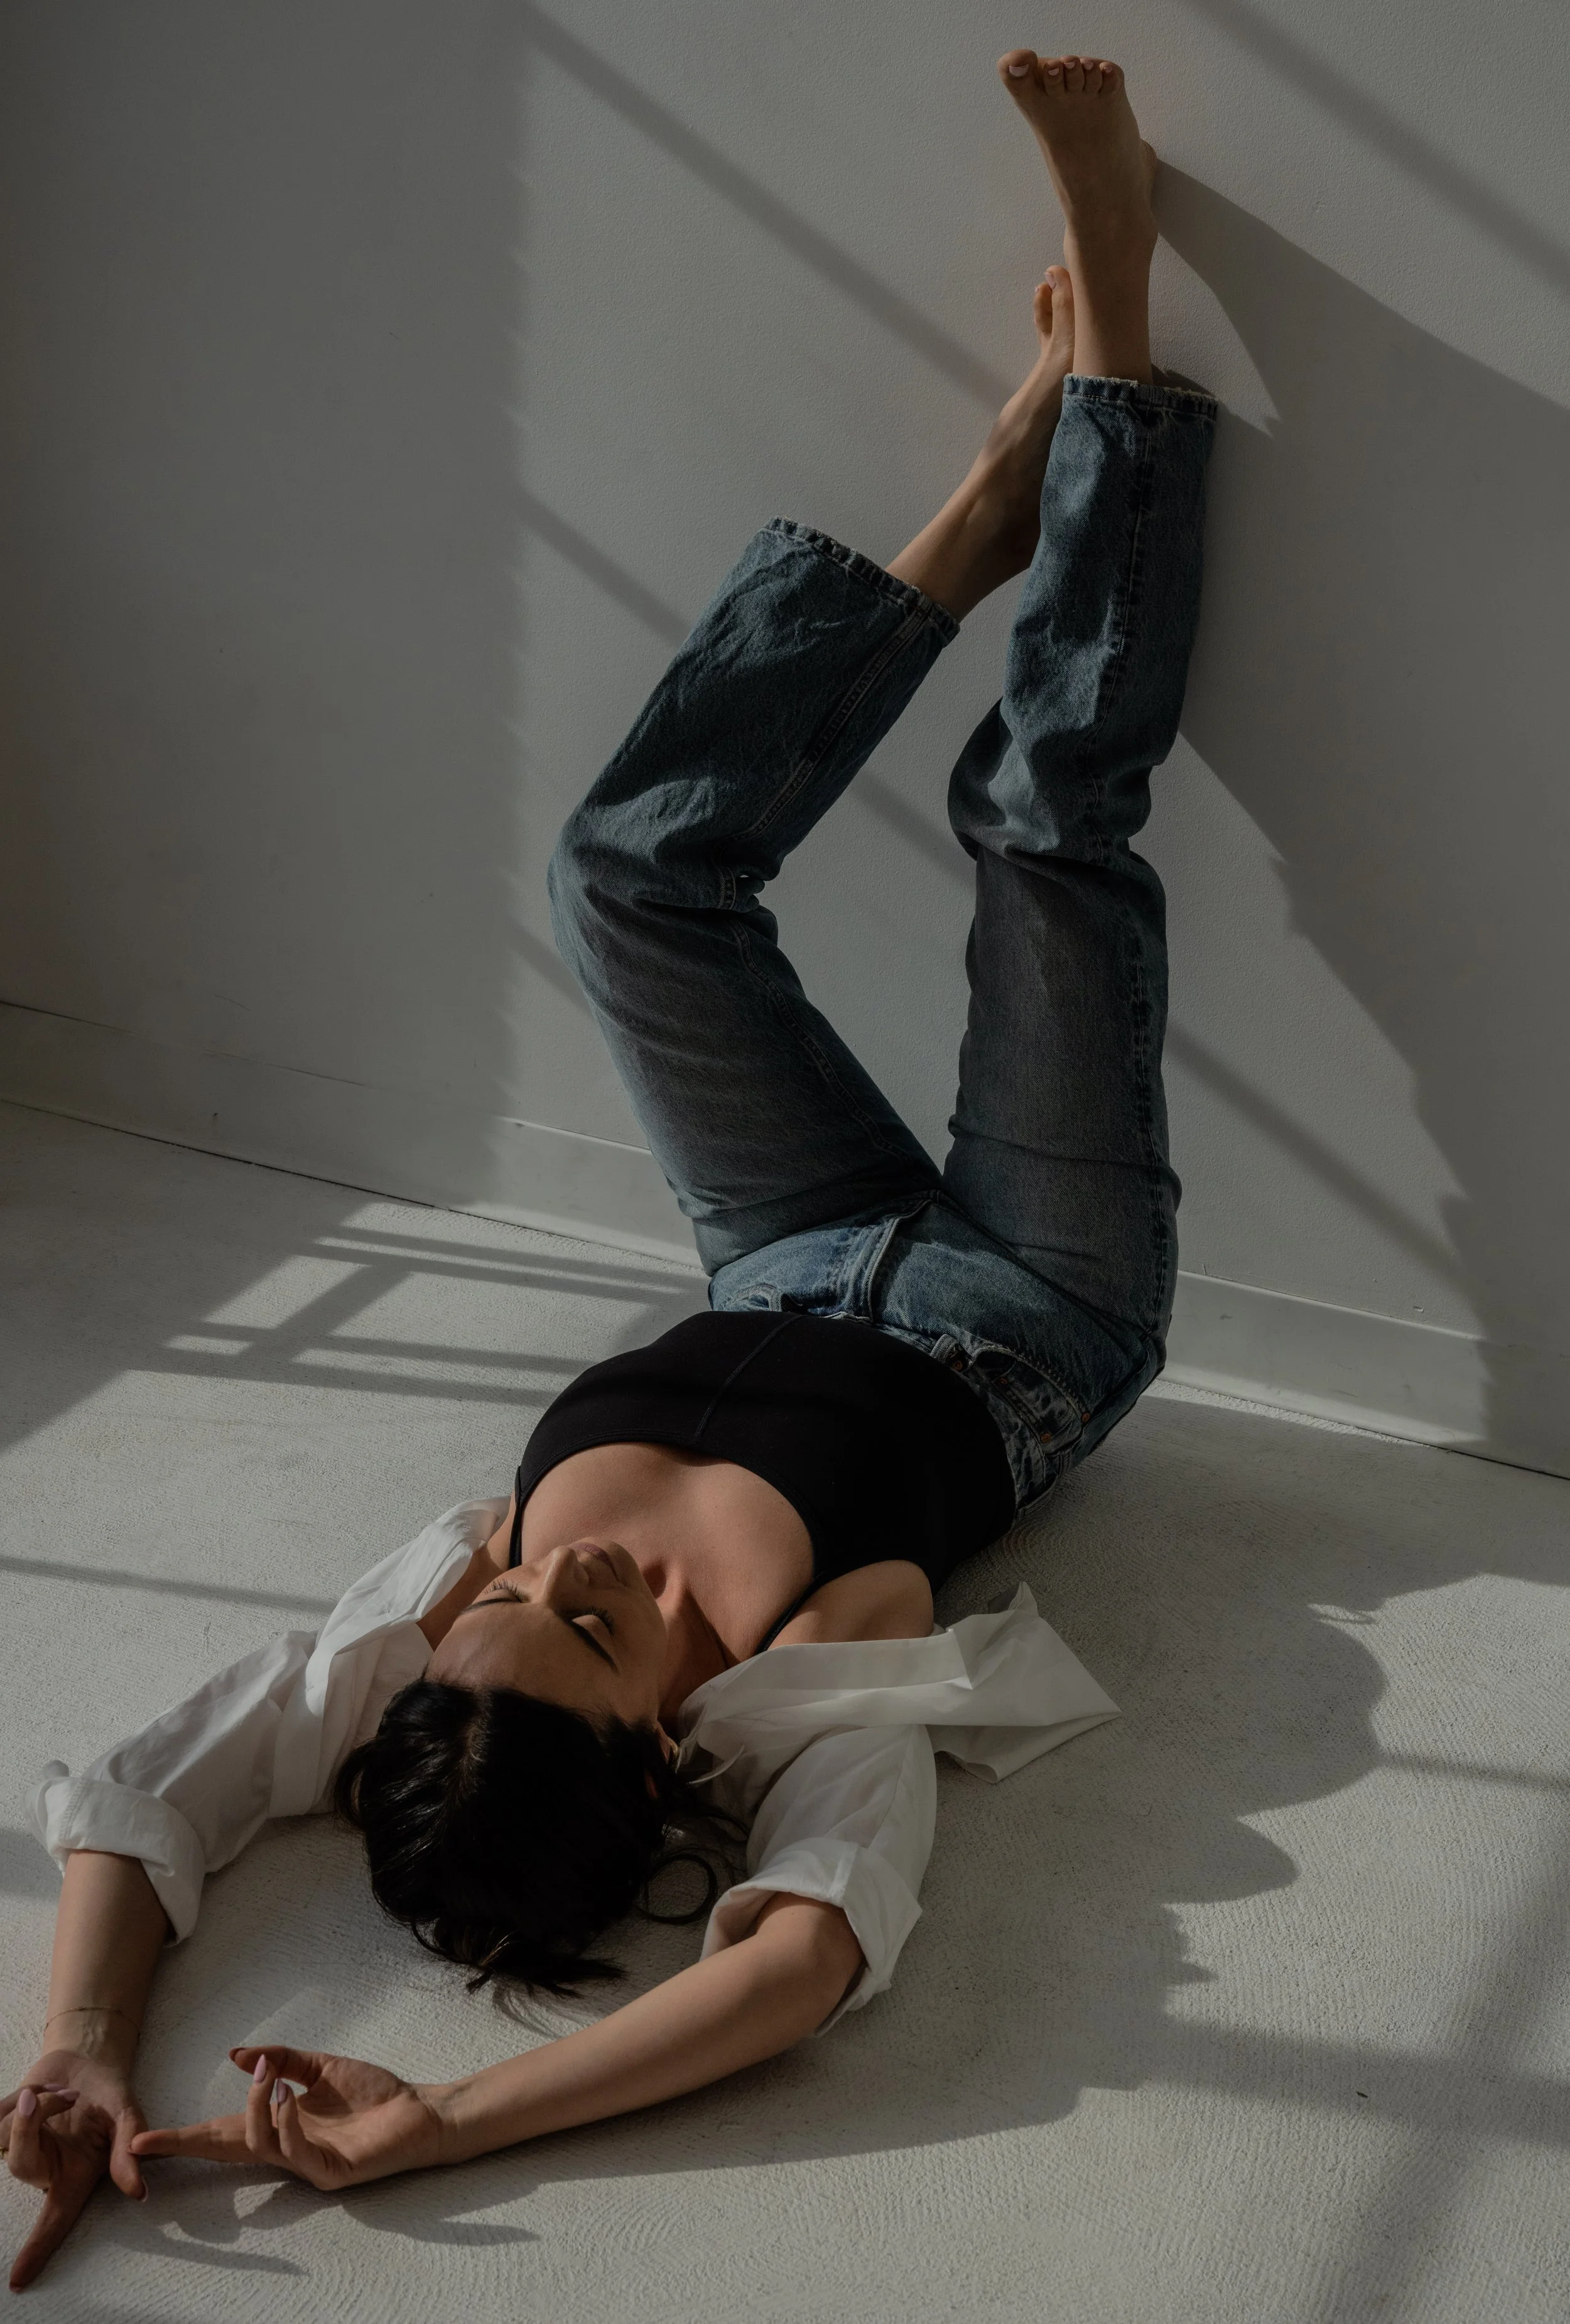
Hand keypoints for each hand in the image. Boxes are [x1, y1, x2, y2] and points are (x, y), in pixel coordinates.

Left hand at [2, 2050, 147, 2291]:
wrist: (86, 2061)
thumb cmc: (109, 2095)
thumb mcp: (126, 2114)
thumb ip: (128, 2148)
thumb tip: (137, 2191)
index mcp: (73, 2176)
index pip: (54, 2221)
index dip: (37, 2250)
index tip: (18, 2280)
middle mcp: (44, 2168)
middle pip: (20, 2165)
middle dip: (30, 2125)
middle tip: (60, 2096)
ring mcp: (21, 2147)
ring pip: (5, 2136)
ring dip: (35, 2103)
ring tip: (63, 2092)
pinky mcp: (4, 2126)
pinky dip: (20, 2095)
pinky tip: (40, 2090)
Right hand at [132, 2048, 448, 2190]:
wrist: (418, 2110)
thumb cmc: (372, 2094)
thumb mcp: (320, 2067)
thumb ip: (280, 2061)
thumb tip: (238, 2055)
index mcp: (279, 2124)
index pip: (222, 2132)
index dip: (184, 2136)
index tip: (142, 2137)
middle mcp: (284, 2148)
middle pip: (224, 2149)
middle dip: (186, 2144)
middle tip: (151, 2137)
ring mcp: (304, 2164)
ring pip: (256, 2144)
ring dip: (255, 2106)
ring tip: (269, 2078)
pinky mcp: (328, 2172)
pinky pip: (293, 2152)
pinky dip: (285, 2121)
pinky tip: (290, 2098)